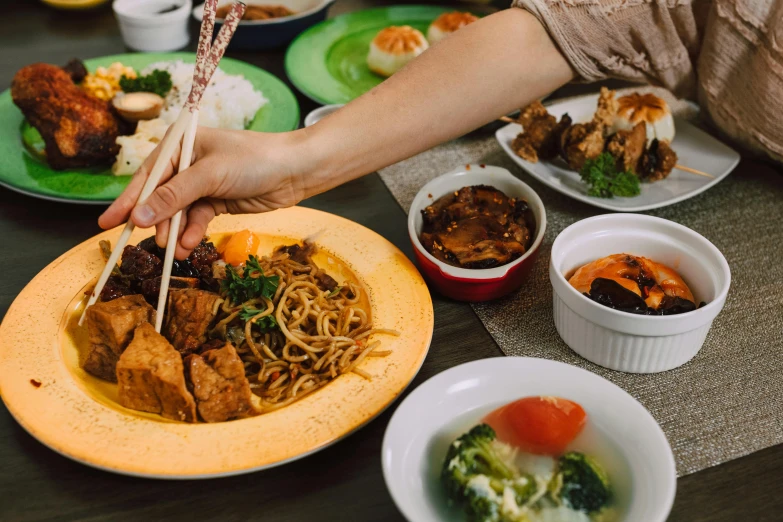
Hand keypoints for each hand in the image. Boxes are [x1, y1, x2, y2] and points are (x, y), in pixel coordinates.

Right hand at [98, 127, 311, 258]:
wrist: (295, 171)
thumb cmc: (254, 160)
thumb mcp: (209, 175)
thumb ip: (173, 196)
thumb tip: (137, 216)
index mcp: (180, 145)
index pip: (146, 176)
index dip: (127, 201)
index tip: (108, 224)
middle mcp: (187, 164)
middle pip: (159, 198)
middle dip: (155, 222)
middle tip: (149, 244)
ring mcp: (201, 185)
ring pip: (177, 214)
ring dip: (175, 233)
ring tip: (174, 251)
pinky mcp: (216, 202)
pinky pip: (196, 221)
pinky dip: (192, 234)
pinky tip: (190, 245)